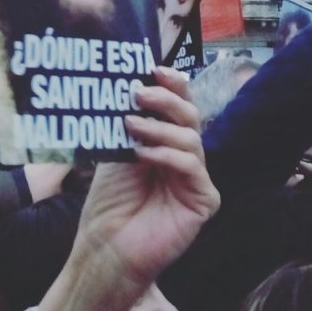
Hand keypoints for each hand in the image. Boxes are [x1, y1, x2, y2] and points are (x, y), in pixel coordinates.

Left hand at [76, 66, 219, 286]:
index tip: (153, 68)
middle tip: (138, 93)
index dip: (172, 83)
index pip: (178, 104)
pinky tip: (144, 154)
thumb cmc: (109, 198)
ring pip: (190, 138)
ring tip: (131, 125)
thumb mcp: (115, 149)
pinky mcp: (204, 199)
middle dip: (165, 99)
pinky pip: (192, 166)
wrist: (107, 243)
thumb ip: (125, 121)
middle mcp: (185, 155)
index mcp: (165, 140)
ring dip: (159, 127)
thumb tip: (126, 83)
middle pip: (189, 115)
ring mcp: (196, 177)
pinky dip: (167, 154)